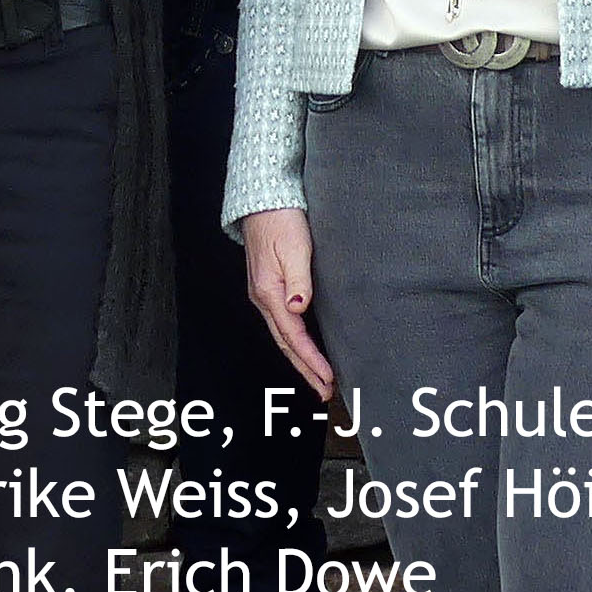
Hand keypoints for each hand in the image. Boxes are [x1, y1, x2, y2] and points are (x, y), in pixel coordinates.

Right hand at [240, 207, 334, 398]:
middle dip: (305, 369)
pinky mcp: (269, 288)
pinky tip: (304, 348)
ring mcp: (263, 294)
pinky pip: (282, 324)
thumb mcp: (294, 248)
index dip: (311, 359)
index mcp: (268, 292)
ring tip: (318, 378)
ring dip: (300, 359)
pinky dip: (295, 342)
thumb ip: (298, 280)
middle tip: (325, 391)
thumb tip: (298, 309)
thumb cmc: (281, 220)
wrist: (263, 200)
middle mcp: (262, 298)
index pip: (293, 335)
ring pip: (283, 336)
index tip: (328, 378)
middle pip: (285, 343)